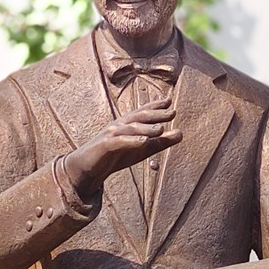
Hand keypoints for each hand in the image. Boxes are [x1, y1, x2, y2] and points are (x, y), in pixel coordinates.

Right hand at [64, 97, 181, 199]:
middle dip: (155, 114)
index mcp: (128, 123)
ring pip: (131, 128)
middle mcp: (119, 124)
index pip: (143, 112)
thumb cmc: (115, 156)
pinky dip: (132, 141)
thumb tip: (181, 133)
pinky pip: (120, 141)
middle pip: (139, 117)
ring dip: (146, 128)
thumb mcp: (142, 149)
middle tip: (172, 112)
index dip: (156, 106)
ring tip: (161, 129)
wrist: (87, 167)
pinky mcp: (105, 145)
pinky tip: (144, 142)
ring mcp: (111, 134)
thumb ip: (160, 142)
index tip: (170, 100)